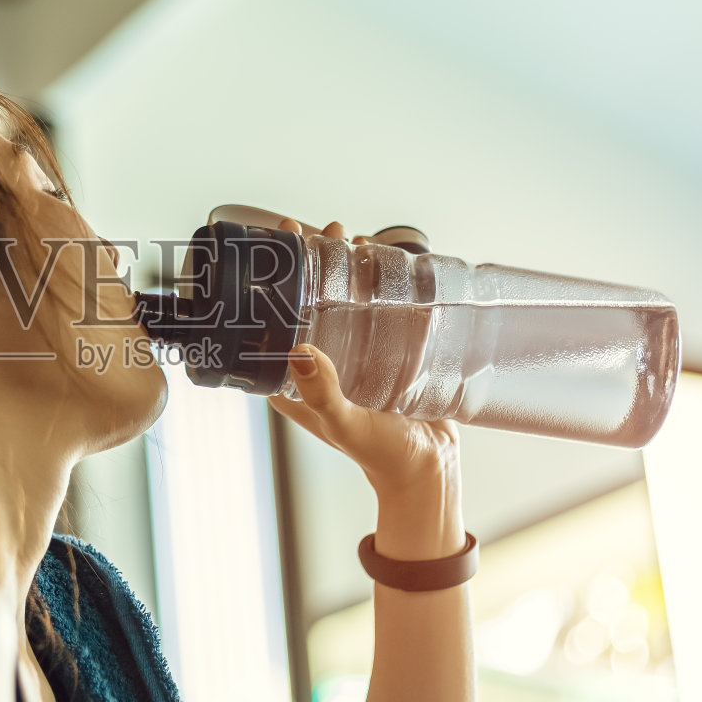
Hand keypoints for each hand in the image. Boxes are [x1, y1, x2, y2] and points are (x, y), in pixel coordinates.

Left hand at [268, 219, 462, 554]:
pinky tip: (387, 262)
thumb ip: (322, 394)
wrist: (430, 469)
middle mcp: (319, 363)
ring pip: (343, 300)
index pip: (272, 322)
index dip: (272, 283)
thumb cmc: (381, 456)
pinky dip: (380, 284)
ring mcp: (353, 355)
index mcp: (294, 379)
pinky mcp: (386, 352)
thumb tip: (299, 352)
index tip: (278, 246)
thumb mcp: (345, 424)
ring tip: (356, 239)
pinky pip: (377, 309)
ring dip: (347, 267)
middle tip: (324, 232)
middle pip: (308, 301)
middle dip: (312, 263)